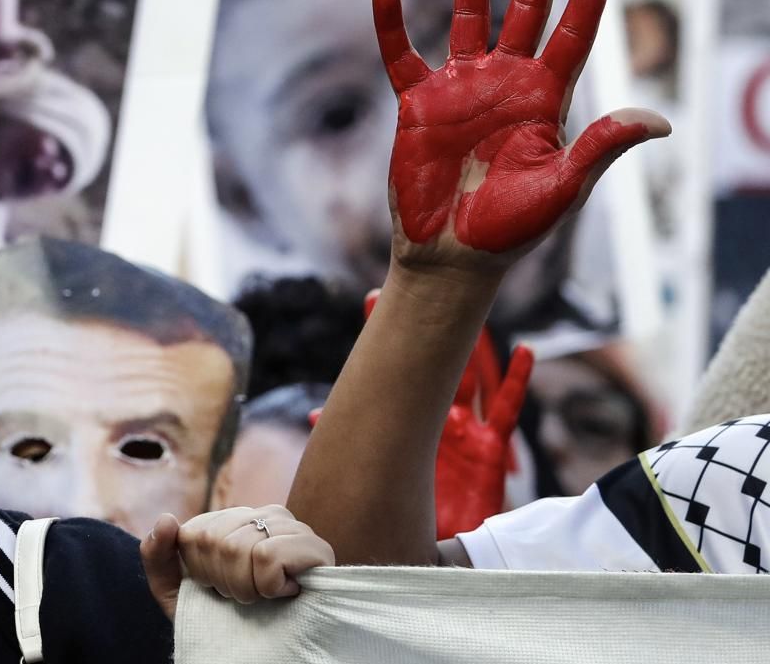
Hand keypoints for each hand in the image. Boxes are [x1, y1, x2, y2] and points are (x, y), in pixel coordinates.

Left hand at [140, 505, 333, 618]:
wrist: (261, 653)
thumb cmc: (221, 618)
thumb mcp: (175, 591)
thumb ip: (157, 555)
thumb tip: (167, 519)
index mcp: (231, 518)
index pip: (194, 534)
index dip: (201, 573)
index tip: (220, 587)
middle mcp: (263, 513)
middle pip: (215, 541)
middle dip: (224, 582)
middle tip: (245, 595)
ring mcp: (291, 527)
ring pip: (240, 548)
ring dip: (246, 588)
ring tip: (265, 595)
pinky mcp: (316, 547)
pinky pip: (268, 556)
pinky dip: (269, 586)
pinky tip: (285, 593)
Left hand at [363, 292, 533, 537]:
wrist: (428, 547)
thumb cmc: (401, 510)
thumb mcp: (375, 474)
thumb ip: (353, 444)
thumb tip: (312, 414)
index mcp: (407, 422)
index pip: (396, 372)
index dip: (386, 336)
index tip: (372, 297)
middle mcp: (436, 418)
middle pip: (432, 363)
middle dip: (426, 328)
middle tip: (421, 290)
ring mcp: (465, 431)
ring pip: (468, 379)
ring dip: (469, 346)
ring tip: (471, 306)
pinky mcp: (490, 453)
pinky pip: (507, 412)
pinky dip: (516, 381)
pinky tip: (525, 352)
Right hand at [374, 0, 667, 267]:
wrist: (453, 255)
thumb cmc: (512, 228)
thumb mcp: (563, 187)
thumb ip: (601, 146)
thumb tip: (658, 120)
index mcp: (547, 98)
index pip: (574, 31)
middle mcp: (507, 82)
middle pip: (528, 6)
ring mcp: (462, 89)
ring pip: (469, 15)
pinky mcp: (418, 104)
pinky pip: (402, 55)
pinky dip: (392, 26)